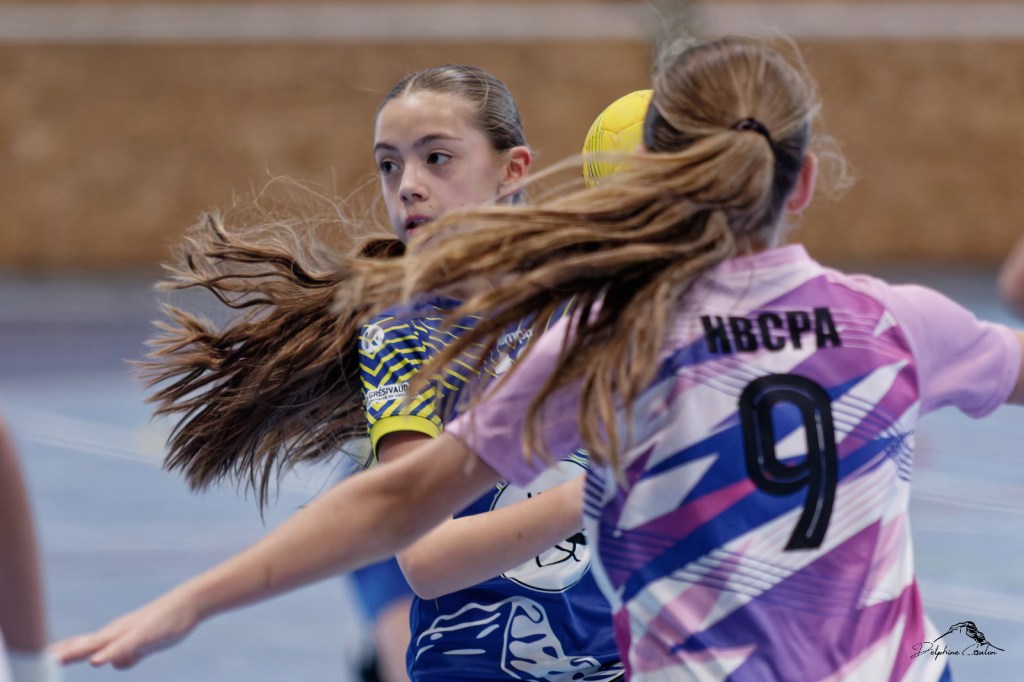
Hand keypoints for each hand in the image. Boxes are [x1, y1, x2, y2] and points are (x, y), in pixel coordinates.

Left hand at [51, 588, 200, 669]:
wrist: (189, 602)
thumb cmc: (166, 622)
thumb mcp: (144, 644)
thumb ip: (128, 653)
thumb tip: (115, 663)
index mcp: (114, 635)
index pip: (82, 644)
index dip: (62, 652)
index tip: (41, 659)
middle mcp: (116, 632)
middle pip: (83, 644)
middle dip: (61, 653)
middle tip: (40, 660)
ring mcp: (129, 632)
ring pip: (98, 644)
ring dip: (77, 653)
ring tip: (56, 660)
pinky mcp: (145, 634)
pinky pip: (124, 647)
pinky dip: (109, 654)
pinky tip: (96, 661)